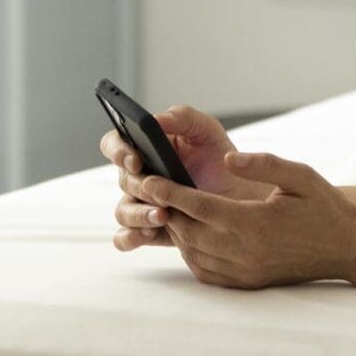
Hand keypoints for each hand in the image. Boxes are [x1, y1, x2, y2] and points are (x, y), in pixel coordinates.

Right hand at [98, 105, 273, 251]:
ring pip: (123, 211)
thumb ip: (183, 117)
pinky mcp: (148, 229)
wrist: (240, 197)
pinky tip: (148, 235)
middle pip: (123, 180)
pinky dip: (131, 237)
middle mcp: (139, 175)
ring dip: (139, 215)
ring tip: (163, 216)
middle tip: (161, 194)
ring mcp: (141, 203)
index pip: (115, 143)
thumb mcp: (208, 131)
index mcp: (145, 147)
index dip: (118, 151)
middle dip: (140, 187)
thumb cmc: (220, 159)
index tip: (136, 160)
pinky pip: (125, 238)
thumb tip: (155, 120)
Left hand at [135, 152, 355, 288]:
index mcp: (254, 222)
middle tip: (150, 190)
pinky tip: (192, 235)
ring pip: (193, 252)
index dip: (169, 192)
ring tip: (169, 210)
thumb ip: (263, 164)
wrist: (347, 248)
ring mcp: (244, 271)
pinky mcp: (246, 282)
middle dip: (166, 209)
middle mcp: (244, 251)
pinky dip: (191, 253)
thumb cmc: (325, 207)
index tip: (148, 179)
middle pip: (188, 230)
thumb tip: (227, 158)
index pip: (198, 207)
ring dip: (177, 231)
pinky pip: (205, 271)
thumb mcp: (300, 175)